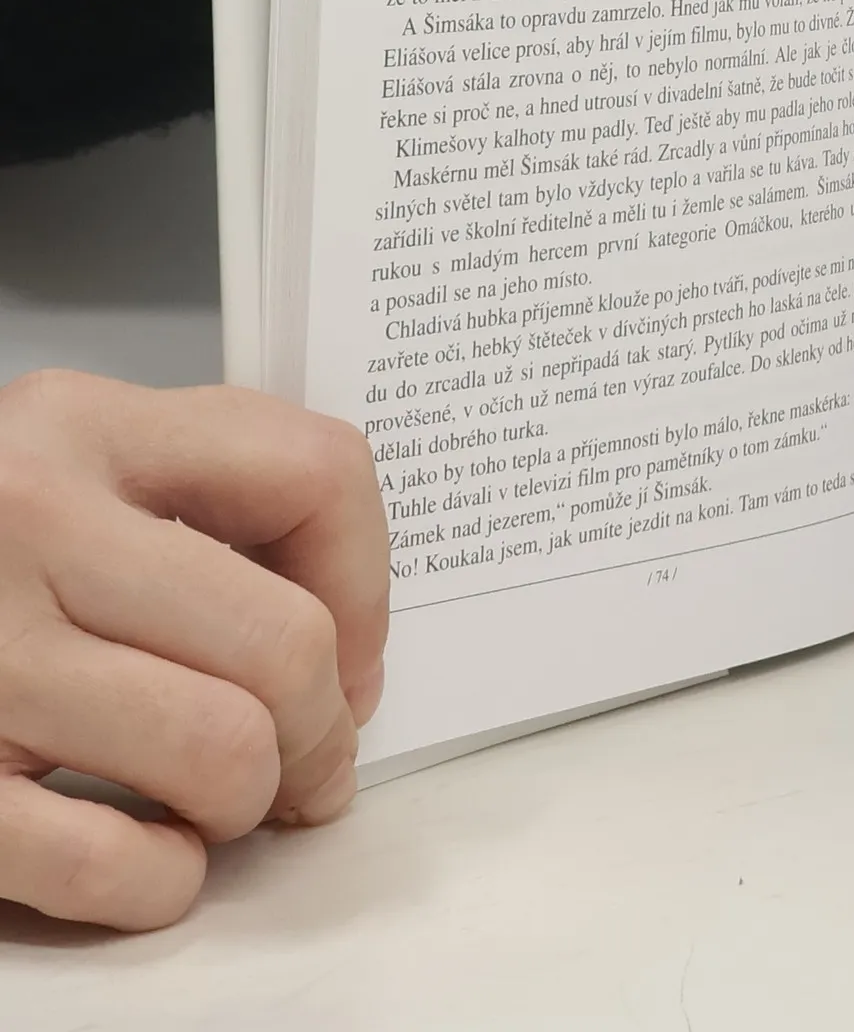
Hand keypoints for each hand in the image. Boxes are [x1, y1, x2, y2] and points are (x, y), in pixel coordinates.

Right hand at [0, 370, 387, 929]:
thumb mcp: (79, 458)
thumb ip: (215, 499)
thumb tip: (351, 651)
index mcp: (81, 426)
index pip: (317, 474)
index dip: (369, 583)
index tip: (356, 646)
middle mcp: (26, 526)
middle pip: (284, 642)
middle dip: (328, 725)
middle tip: (314, 757)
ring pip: (222, 753)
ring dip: (248, 800)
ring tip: (223, 795)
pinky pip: (111, 864)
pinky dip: (159, 878)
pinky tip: (146, 850)